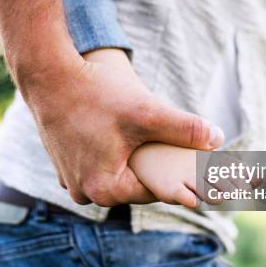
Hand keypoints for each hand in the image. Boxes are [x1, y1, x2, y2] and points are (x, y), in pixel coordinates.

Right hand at [21, 48, 224, 205]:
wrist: (48, 73)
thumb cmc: (94, 93)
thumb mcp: (146, 112)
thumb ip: (185, 129)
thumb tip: (217, 139)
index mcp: (104, 190)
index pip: (155, 190)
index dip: (179, 175)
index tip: (196, 163)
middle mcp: (83, 193)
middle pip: (134, 183)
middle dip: (155, 166)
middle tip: (176, 147)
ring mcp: (70, 179)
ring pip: (116, 173)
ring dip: (134, 158)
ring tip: (148, 137)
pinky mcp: (64, 163)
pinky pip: (98, 164)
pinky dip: (113, 153)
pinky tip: (123, 133)